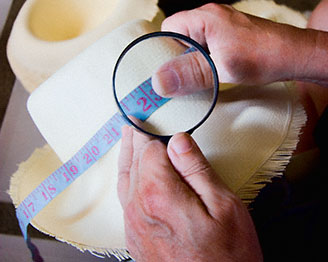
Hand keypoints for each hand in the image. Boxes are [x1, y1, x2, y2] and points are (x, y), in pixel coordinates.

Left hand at [118, 126, 261, 260]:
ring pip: (125, 178)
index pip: (148, 149)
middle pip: (133, 161)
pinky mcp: (135, 236)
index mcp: (159, 193)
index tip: (147, 115)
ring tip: (127, 139)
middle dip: (134, 139)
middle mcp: (139, 207)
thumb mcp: (223, 205)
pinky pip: (125, 197)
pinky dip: (127, 177)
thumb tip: (177, 140)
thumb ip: (196, 169)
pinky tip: (133, 174)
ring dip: (127, 156)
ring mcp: (134, 223)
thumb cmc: (226, 256)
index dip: (150, 131)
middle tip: (132, 121)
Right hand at [152, 3, 326, 96]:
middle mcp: (210, 20)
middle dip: (175, 60)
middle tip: (175, 82)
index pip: (168, 29)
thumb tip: (159, 81)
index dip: (162, 50)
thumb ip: (191, 73)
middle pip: (178, 39)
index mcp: (204, 18)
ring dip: (189, 64)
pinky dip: (201, 64)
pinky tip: (205, 78)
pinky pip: (204, 51)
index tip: (162, 71)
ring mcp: (219, 29)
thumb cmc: (264, 56)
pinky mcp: (227, 39)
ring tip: (191, 82)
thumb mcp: (222, 68)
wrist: (294, 55)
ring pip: (192, 46)